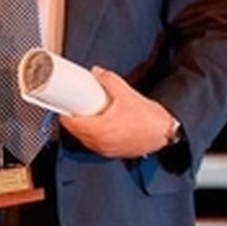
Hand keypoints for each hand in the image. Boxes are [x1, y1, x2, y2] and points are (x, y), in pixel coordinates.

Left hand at [58, 67, 176, 158]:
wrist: (164, 132)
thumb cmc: (147, 118)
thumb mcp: (125, 92)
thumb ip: (108, 79)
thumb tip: (97, 72)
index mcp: (98, 130)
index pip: (70, 124)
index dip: (63, 114)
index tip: (62, 105)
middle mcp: (100, 143)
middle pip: (76, 132)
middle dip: (73, 120)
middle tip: (73, 106)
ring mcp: (106, 150)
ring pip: (85, 140)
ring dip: (82, 129)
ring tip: (85, 114)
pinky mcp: (114, 153)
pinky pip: (96, 144)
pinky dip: (93, 135)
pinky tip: (99, 125)